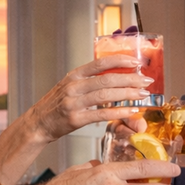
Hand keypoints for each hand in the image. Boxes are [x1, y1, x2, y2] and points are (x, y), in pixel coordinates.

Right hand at [25, 55, 155, 142]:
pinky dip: (118, 112)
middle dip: (130, 79)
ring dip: (127, 95)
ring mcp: (73, 103)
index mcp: (74, 75)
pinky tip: (131, 111)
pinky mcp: (75, 119)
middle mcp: (73, 87)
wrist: (38, 123)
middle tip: (146, 81)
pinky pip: (101, 115)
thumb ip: (90, 81)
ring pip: (106, 96)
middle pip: (107, 79)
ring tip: (142, 95)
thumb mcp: (70, 87)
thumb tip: (117, 77)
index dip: (119, 61)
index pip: (99, 63)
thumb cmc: (57, 105)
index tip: (136, 63)